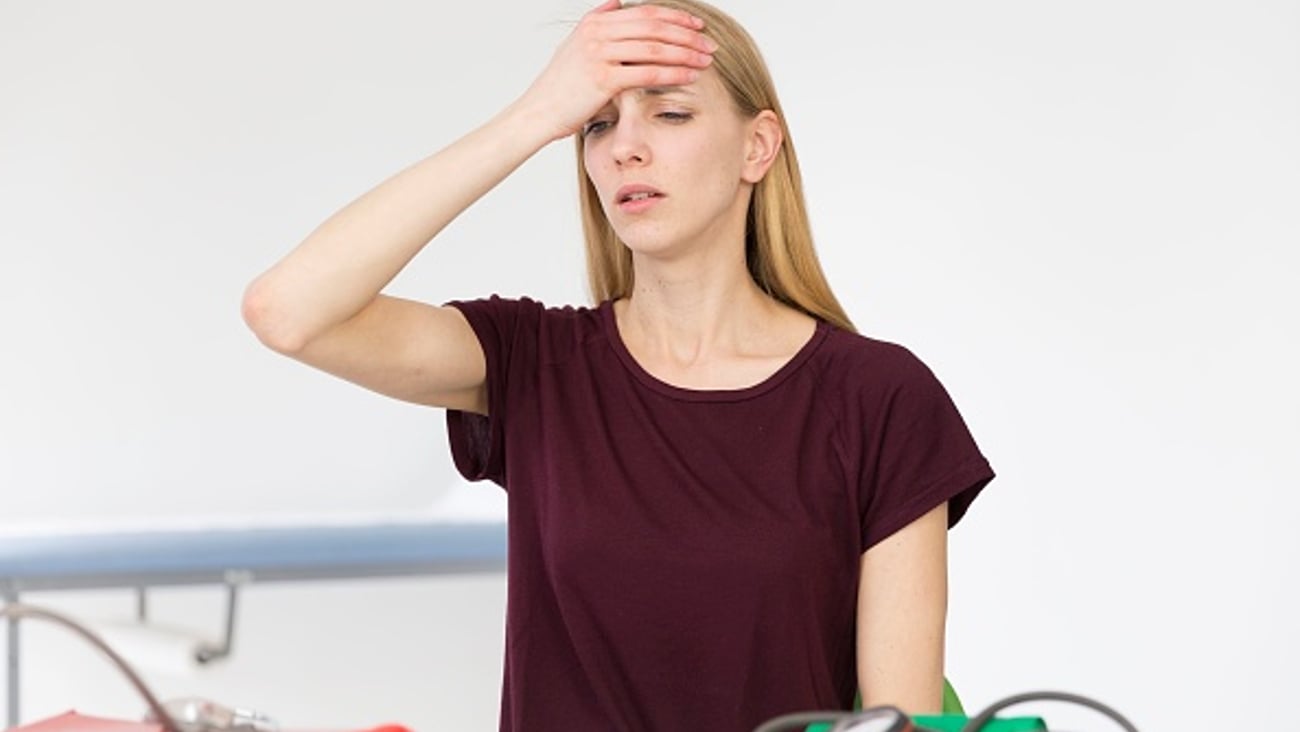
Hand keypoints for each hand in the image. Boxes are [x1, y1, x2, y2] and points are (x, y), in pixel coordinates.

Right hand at [518, 0, 715, 141]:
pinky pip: (647, 72)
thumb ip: (598, 21)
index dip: (675, 17)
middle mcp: (597, 33)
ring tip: (705, 60)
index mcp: (595, 22)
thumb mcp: (576, 44)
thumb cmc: (561, 86)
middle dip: (686, 34)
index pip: (645, 12)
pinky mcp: (603, 78)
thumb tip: (617, 1)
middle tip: (709, 44)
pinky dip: (673, 73)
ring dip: (685, 53)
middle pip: (654, 27)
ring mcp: (600, 54)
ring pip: (654, 48)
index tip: (697, 25)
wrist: (539, 112)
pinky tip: (690, 76)